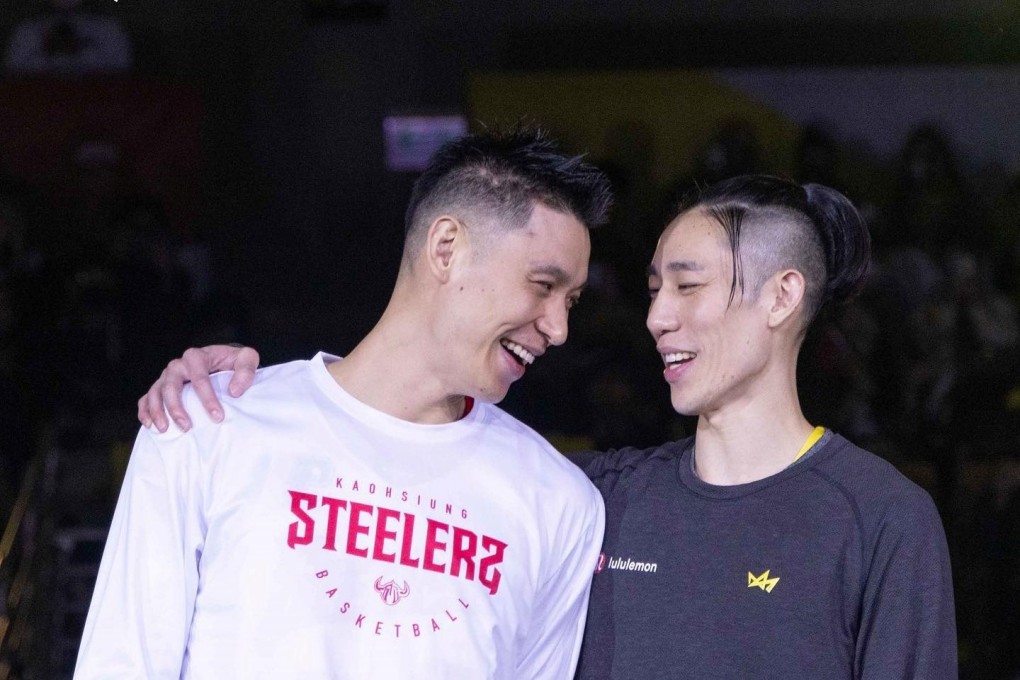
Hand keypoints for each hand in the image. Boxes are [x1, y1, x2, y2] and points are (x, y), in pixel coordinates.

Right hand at [137, 345, 260, 432]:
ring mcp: (167, 376)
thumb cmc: (233, 361)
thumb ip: (246, 370)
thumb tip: (234, 391)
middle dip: (176, 407)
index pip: (199, 377)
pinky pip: (146, 398)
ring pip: (155, 392)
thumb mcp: (247, 358)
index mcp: (197, 356)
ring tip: (164, 429)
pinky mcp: (161, 386)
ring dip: (157, 411)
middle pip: (171, 385)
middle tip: (186, 427)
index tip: (217, 417)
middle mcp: (178, 365)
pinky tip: (149, 425)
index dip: (207, 398)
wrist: (222, 360)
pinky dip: (145, 411)